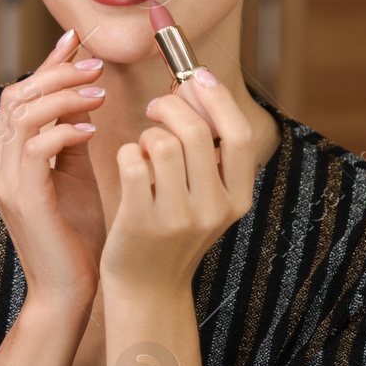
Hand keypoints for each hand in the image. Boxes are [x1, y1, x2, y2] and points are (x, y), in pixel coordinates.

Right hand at [0, 30, 108, 317]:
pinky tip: (92, 130)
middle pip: (17, 96)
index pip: (21, 96)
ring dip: (63, 95)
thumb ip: (73, 138)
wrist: (70, 291)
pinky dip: (64, 130)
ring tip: (99, 92)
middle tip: (95, 63)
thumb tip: (86, 96)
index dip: (46, 64)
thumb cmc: (79, 237)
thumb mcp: (78, 176)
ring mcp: (6, 181)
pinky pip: (35, 147)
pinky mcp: (23, 197)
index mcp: (10, 158)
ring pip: (23, 114)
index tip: (75, 38)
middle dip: (57, 73)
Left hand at [101, 69, 256, 292]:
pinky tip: (128, 166)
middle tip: (156, 107)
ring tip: (143, 150)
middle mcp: (215, 209)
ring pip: (161, 143)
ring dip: (146, 136)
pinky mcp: (142, 221)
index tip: (197, 76)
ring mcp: (178, 218)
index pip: (239, 135)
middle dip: (170, 106)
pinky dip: (126, 153)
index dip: (218, 99)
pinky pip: (132, 160)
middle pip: (195, 131)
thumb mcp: (206, 198)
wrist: (148, 289)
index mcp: (238, 200)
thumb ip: (208, 150)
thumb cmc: (174, 232)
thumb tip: (196, 82)